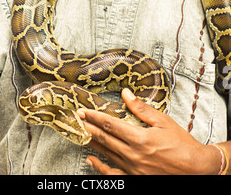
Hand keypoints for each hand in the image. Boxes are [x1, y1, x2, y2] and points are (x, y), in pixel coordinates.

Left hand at [77, 88, 220, 174]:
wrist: (196, 169)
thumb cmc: (181, 143)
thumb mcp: (163, 121)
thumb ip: (141, 108)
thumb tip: (125, 94)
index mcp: (141, 139)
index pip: (111, 125)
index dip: (95, 117)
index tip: (83, 110)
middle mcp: (134, 155)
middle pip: (105, 139)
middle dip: (88, 127)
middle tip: (76, 119)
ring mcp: (133, 170)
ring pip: (106, 154)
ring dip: (92, 143)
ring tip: (80, 133)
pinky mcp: (135, 179)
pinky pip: (112, 175)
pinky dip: (99, 167)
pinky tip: (90, 159)